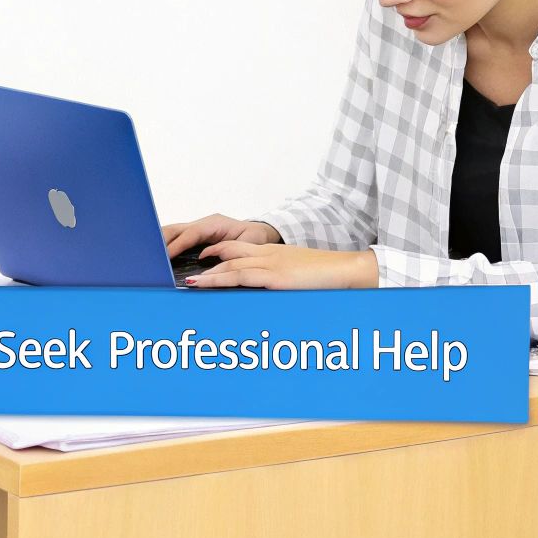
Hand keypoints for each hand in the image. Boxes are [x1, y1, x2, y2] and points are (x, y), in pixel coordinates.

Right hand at [161, 214, 282, 258]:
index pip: (191, 234)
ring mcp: (198, 228)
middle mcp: (204, 224)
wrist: (262, 232)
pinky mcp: (196, 236)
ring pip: (173, 232)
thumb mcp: (247, 244)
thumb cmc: (256, 238)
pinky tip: (157, 256)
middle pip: (175, 229)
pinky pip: (177, 238)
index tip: (165, 256)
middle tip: (150, 255)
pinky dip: (166, 245)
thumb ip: (228, 250)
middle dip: (161, 240)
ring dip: (160, 242)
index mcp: (215, 224)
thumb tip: (205, 258)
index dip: (177, 245)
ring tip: (148, 255)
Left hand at [182, 244, 377, 289]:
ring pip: (230, 265)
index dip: (220, 250)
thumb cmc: (328, 277)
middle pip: (230, 253)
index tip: (205, 256)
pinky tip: (206, 284)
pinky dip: (220, 280)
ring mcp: (270, 265)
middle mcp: (268, 255)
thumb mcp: (300, 275)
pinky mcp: (274, 277)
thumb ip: (283, 280)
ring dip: (208, 274)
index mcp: (274, 253)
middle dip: (208, 260)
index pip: (240, 247)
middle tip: (190, 270)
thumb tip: (275, 290)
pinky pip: (240, 277)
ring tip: (191, 282)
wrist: (347, 270)